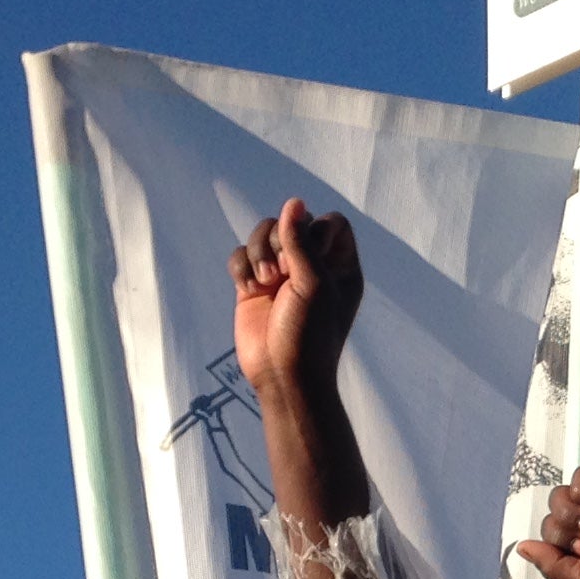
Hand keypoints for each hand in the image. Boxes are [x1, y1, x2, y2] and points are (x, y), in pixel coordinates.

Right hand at [229, 199, 363, 394]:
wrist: (282, 377)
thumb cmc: (310, 335)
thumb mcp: (313, 284)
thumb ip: (301, 242)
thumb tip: (294, 201)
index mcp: (339, 265)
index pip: (330, 222)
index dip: (315, 229)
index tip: (310, 255)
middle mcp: (311, 266)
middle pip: (290, 223)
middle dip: (280, 241)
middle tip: (283, 272)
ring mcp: (280, 275)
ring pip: (262, 236)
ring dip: (258, 253)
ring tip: (263, 282)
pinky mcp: (252, 287)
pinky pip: (240, 256)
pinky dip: (241, 267)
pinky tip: (248, 289)